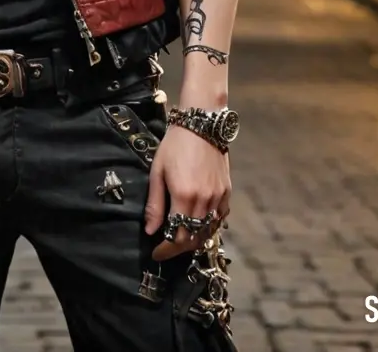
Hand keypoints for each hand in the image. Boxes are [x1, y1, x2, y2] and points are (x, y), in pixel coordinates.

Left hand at [144, 125, 229, 261]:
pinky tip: (199, 224)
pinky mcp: (227, 192)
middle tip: (166, 248)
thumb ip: (155, 203)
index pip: (177, 236)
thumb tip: (150, 231)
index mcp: (184, 196)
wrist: (201, 125)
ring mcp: (218, 197)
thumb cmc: (174, 145)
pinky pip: (220, 218)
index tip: (156, 252)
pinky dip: (209, 226)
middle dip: (179, 248)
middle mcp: (204, 201)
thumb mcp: (158, 171)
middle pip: (194, 238)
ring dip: (194, 239)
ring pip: (208, 231)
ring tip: (180, 237)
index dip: (166, 249)